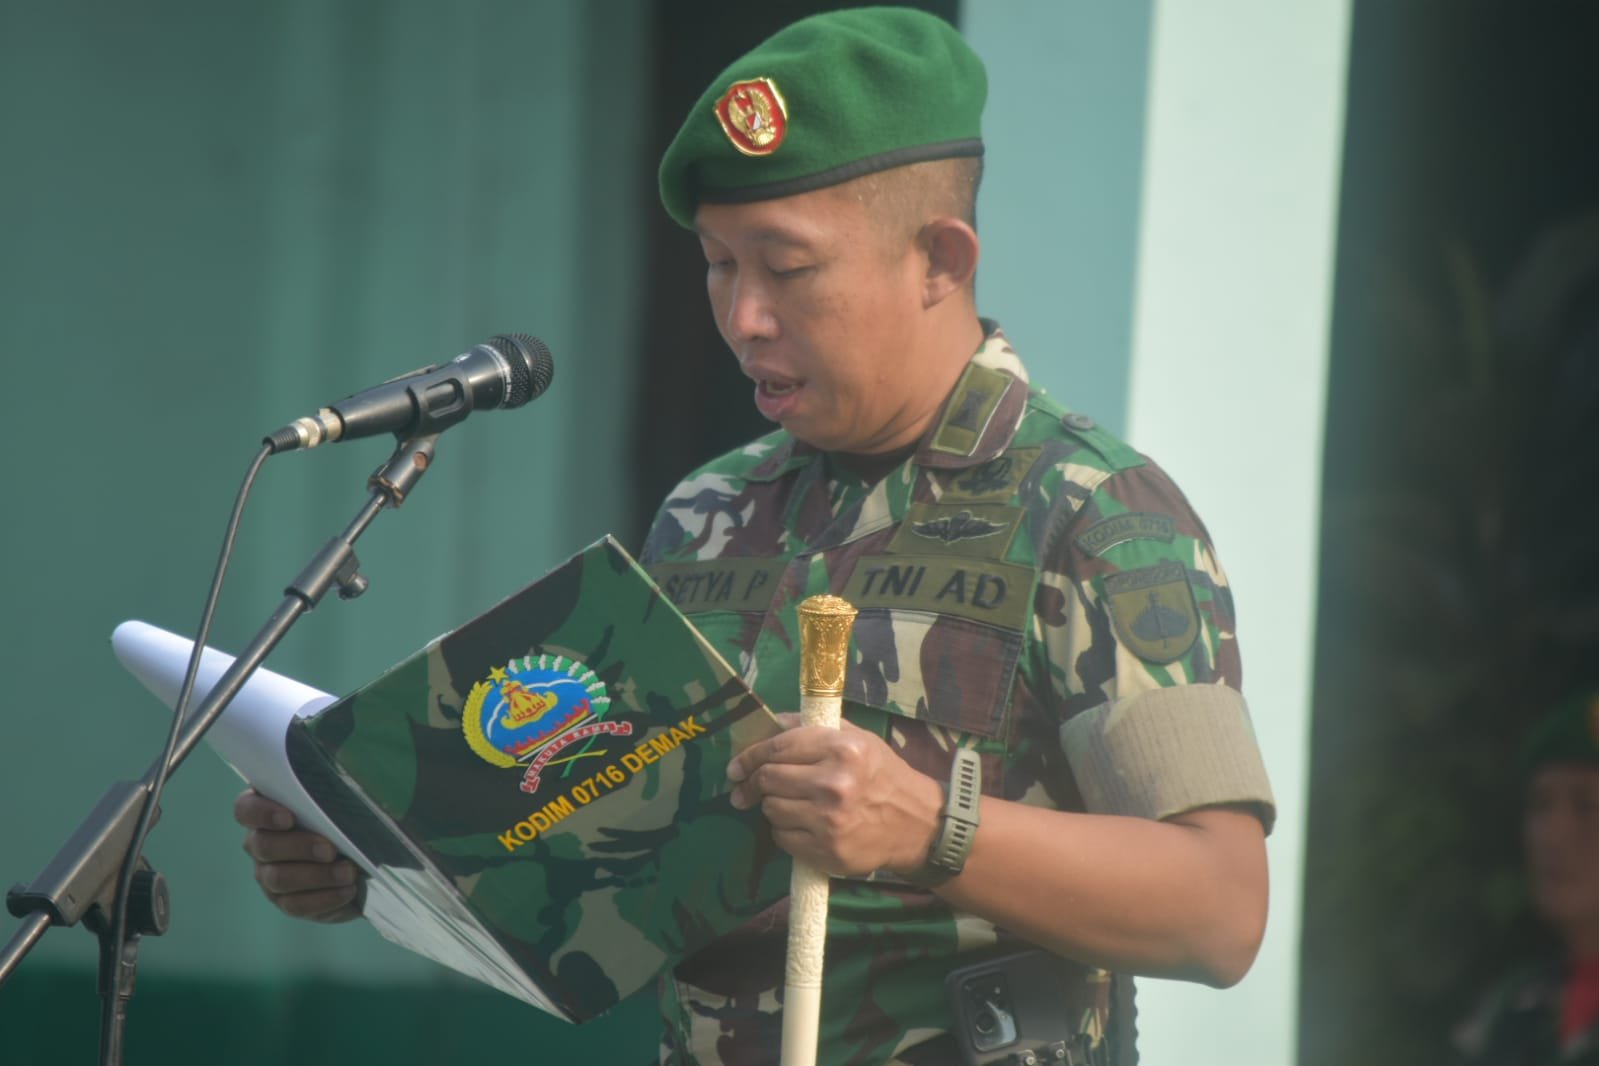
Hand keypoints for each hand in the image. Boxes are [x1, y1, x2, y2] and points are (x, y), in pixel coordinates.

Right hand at [234, 789, 362, 922]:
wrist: (362, 860)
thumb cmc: (347, 820)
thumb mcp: (342, 804)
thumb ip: (332, 796)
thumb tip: (343, 793)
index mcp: (267, 811)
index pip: (246, 809)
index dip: (262, 813)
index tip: (289, 818)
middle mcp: (259, 843)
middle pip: (263, 845)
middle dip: (299, 847)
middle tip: (330, 850)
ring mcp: (268, 874)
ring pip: (279, 878)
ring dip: (317, 876)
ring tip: (348, 872)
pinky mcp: (285, 901)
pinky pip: (297, 904)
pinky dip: (325, 897)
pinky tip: (348, 890)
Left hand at [726, 715, 943, 877]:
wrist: (917, 824)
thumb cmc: (882, 775)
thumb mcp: (856, 739)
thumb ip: (812, 728)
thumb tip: (769, 723)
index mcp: (841, 749)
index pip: (777, 748)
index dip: (749, 757)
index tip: (735, 768)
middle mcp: (833, 783)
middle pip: (768, 780)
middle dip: (754, 784)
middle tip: (748, 789)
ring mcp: (828, 821)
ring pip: (771, 810)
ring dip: (772, 807)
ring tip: (790, 804)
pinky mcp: (826, 851)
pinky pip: (782, 838)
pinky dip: (784, 831)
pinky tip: (803, 825)